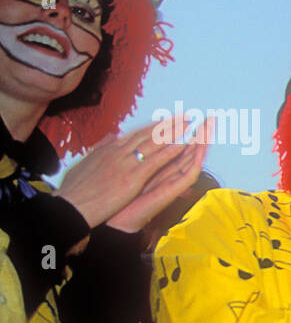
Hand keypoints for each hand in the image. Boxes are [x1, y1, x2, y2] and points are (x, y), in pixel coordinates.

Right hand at [55, 115, 195, 228]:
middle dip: (167, 124)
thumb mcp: (84, 165)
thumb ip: (99, 149)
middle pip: (147, 134)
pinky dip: (170, 151)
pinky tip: (184, 144)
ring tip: (189, 122)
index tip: (166, 120)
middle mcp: (118, 152)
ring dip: (173, 131)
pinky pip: (156, 161)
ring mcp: (125, 163)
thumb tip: (110, 137)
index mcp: (108, 150)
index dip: (152, 127)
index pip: (134, 134)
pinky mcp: (131, 177)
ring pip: (154, 142)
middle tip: (184, 116)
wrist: (70, 206)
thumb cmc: (74, 191)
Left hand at [107, 119, 212, 232]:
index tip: (190, 116)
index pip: (175, 146)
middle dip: (199, 134)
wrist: (114, 219)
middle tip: (210, 119)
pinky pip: (187, 175)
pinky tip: (200, 149)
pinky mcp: (171, 192)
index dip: (184, 132)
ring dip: (203, 144)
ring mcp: (171, 183)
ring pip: (192, 160)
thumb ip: (130, 156)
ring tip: (210, 128)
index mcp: (158, 167)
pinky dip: (194, 161)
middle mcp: (167, 174)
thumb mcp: (124, 171)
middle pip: (188, 150)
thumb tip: (120, 137)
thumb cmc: (117, 198)